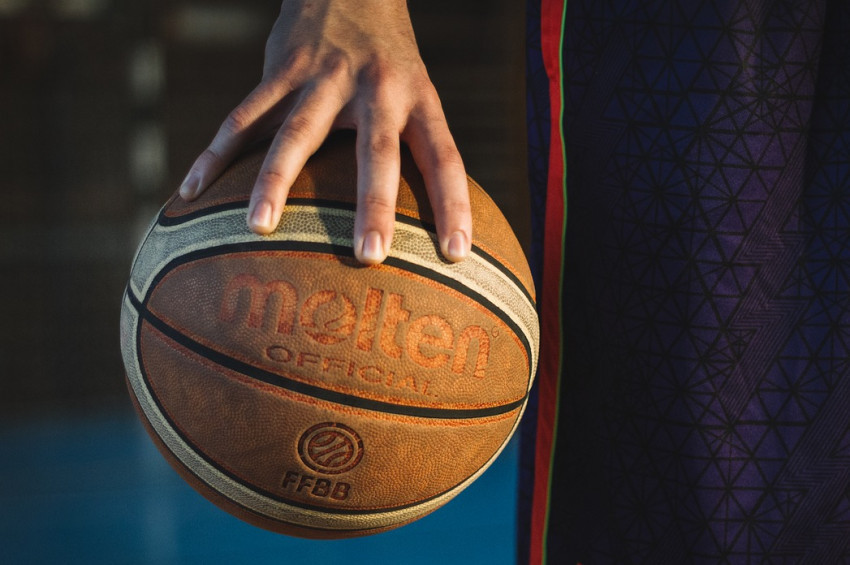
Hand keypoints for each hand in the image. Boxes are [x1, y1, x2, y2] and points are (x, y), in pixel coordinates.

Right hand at [178, 0, 471, 264]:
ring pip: (296, 133)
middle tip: (370, 255)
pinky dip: (216, 155)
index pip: (444, 155)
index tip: (456, 255)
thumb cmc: (389, 59)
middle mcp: (375, 87)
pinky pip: (242, 117)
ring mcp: (324, 77)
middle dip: (374, 203)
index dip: (453, 203)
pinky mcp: (280, 70)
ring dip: (276, 180)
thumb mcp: (417, 90)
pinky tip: (192, 193)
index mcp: (417, 97)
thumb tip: (427, 213)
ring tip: (260, 227)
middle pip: (376, 150)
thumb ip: (416, 144)